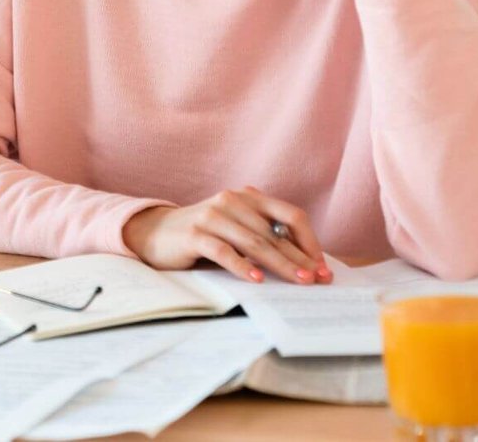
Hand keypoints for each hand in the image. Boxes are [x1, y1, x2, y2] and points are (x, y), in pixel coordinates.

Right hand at [123, 187, 332, 283]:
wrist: (154, 232)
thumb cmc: (203, 235)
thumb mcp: (235, 228)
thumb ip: (262, 235)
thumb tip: (304, 262)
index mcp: (247, 197)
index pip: (290, 216)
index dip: (310, 241)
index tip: (322, 265)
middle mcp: (232, 201)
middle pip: (276, 233)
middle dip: (301, 259)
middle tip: (318, 280)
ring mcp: (212, 217)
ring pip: (255, 243)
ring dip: (281, 265)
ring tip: (299, 281)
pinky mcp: (194, 235)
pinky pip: (224, 251)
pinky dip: (242, 266)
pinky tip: (257, 280)